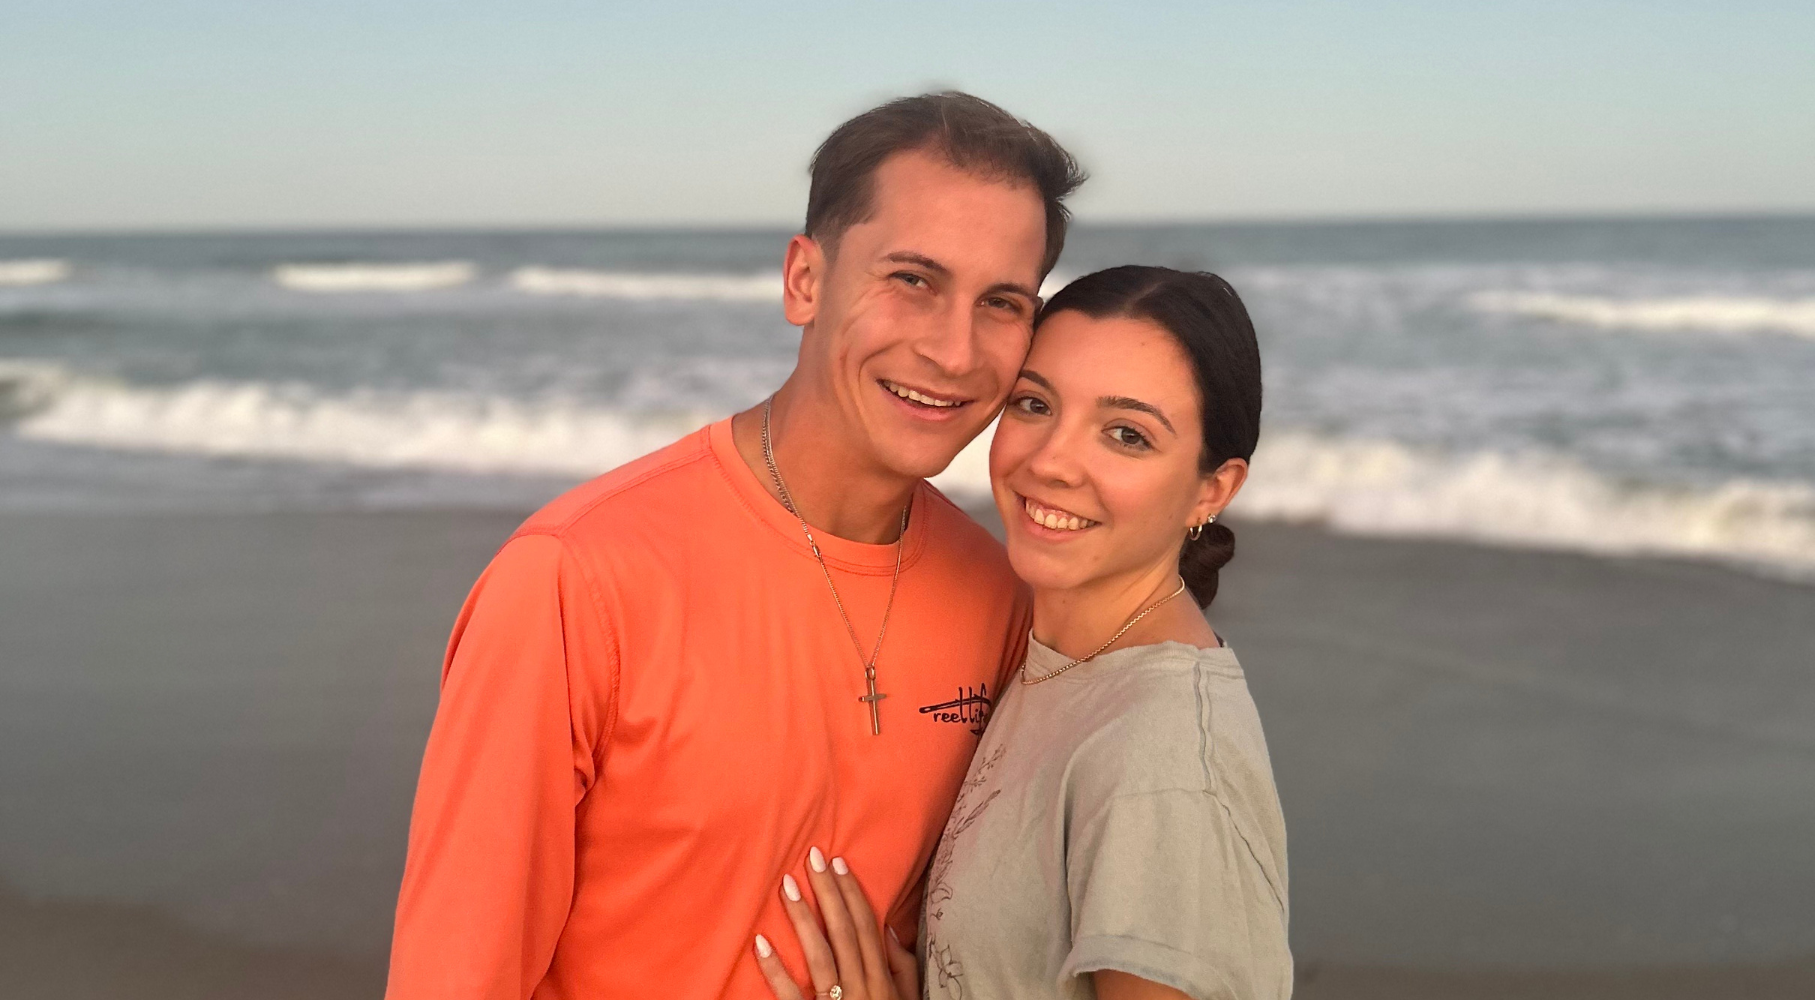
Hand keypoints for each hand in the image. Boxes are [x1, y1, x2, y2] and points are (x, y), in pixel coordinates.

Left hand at [753, 847, 917, 999]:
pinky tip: (759, 943)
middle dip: (828, 893)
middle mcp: (862, 989)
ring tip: (787, 886)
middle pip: (844, 933)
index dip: (852, 893)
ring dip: (803, 919)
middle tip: (811, 857)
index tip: (837, 863)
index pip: (867, 927)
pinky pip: (791, 998)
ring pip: (819, 956)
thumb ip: (903, 968)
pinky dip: (775, 971)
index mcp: (882, 980)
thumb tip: (890, 929)